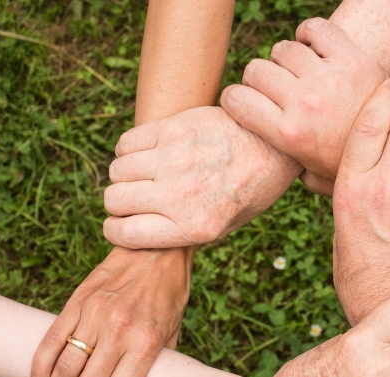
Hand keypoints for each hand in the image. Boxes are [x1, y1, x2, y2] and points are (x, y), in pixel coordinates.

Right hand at [30, 247, 192, 376]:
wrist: (157, 251)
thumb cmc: (169, 294)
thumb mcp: (173, 331)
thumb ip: (157, 363)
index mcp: (145, 343)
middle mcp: (118, 331)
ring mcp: (94, 316)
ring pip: (64, 370)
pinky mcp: (77, 303)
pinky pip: (50, 342)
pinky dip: (40, 370)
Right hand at [103, 106, 301, 248]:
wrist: (274, 147)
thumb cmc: (250, 190)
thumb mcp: (224, 226)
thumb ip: (183, 232)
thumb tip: (141, 231)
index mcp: (194, 227)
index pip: (125, 234)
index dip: (115, 230)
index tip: (119, 224)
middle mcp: (180, 196)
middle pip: (115, 200)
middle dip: (119, 203)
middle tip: (136, 198)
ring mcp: (175, 160)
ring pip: (117, 171)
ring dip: (125, 175)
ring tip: (145, 174)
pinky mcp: (174, 129)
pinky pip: (126, 142)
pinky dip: (129, 150)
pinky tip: (148, 153)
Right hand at [221, 17, 386, 195]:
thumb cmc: (349, 166)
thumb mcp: (313, 178)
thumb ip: (286, 169)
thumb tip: (267, 163)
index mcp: (288, 135)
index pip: (236, 99)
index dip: (233, 99)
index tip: (242, 103)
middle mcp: (304, 103)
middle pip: (256, 70)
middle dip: (257, 80)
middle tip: (272, 91)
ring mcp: (328, 78)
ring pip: (283, 49)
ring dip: (284, 60)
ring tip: (296, 74)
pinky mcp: (352, 58)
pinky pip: (316, 29)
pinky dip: (308, 34)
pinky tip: (312, 49)